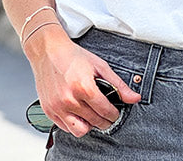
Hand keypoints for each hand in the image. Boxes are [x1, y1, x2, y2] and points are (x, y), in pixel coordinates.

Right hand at [27, 28, 141, 136]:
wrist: (48, 51)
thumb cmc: (73, 56)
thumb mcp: (99, 65)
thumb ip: (118, 84)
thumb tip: (134, 98)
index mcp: (83, 87)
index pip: (105, 111)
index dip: (114, 114)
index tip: (115, 113)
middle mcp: (69, 100)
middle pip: (94, 122)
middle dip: (104, 121)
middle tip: (106, 115)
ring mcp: (57, 107)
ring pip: (80, 131)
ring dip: (89, 125)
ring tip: (92, 115)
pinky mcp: (49, 110)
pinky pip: (65, 128)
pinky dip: (74, 124)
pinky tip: (79, 113)